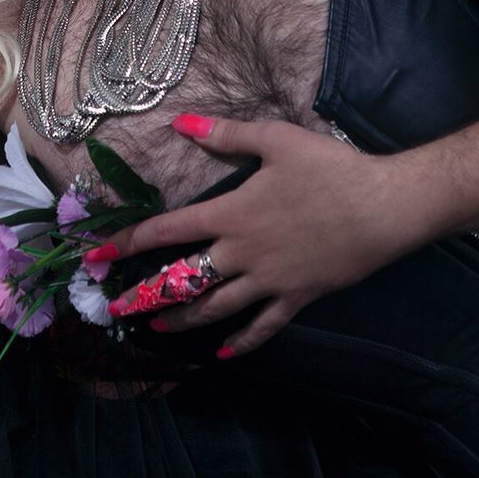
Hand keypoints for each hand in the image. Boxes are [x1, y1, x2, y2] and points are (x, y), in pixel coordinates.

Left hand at [88, 115, 432, 358]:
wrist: (382, 208)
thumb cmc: (328, 169)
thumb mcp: (275, 139)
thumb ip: (225, 134)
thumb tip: (180, 123)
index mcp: (232, 214)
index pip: (168, 230)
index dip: (128, 242)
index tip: (96, 254)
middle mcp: (242, 253)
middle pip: (185, 279)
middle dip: (147, 295)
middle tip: (117, 308)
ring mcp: (269, 281)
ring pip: (216, 308)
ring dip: (183, 320)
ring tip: (157, 329)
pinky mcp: (297, 297)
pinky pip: (263, 327)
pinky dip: (241, 343)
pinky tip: (223, 354)